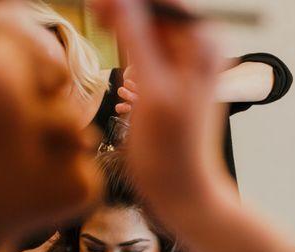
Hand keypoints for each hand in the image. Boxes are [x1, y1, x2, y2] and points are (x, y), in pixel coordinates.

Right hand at [92, 0, 223, 190]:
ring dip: (123, 24)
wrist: (181, 190)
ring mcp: (185, 64)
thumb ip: (136, 38)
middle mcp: (198, 48)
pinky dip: (128, 44)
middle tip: (93, 10)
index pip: (162, 2)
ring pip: (149, 29)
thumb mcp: (152, 90)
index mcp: (202, 44)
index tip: (97, 3)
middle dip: (124, 9)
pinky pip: (147, 50)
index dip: (128, 0)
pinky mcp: (171, 80)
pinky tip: (111, 42)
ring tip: (97, 20)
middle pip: (155, 12)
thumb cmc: (171, 149)